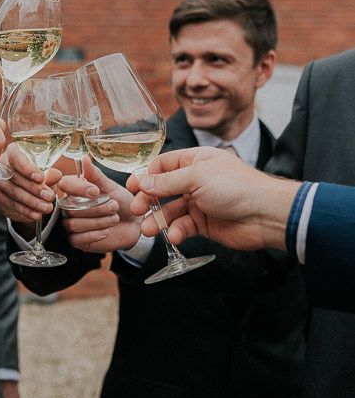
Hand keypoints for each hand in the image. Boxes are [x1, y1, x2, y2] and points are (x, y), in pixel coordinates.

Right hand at [0, 143, 61, 225]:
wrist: (27, 190)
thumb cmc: (36, 176)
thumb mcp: (46, 174)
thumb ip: (50, 174)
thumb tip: (56, 175)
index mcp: (13, 152)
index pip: (16, 157)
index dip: (27, 168)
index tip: (40, 178)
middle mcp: (2, 164)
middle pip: (15, 176)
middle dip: (34, 189)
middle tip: (49, 197)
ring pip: (14, 192)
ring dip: (32, 202)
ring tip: (46, 208)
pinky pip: (11, 204)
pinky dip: (25, 211)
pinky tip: (36, 214)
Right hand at [59, 158, 137, 252]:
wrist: (134, 225)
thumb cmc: (122, 203)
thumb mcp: (111, 188)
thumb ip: (96, 176)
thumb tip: (85, 158)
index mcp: (74, 189)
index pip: (64, 184)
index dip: (78, 188)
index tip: (96, 191)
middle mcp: (69, 206)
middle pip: (70, 207)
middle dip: (95, 208)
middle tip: (114, 207)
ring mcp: (71, 223)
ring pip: (73, 223)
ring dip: (97, 222)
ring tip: (114, 219)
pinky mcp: (76, 240)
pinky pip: (76, 238)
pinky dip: (94, 234)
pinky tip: (106, 231)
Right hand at [128, 147, 298, 251]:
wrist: (265, 215)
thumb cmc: (236, 187)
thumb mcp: (196, 177)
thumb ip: (166, 182)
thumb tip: (142, 182)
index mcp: (195, 161)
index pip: (162, 165)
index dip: (146, 176)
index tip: (131, 188)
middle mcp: (195, 180)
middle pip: (162, 189)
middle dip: (148, 200)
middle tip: (137, 210)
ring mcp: (199, 202)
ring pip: (170, 211)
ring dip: (158, 220)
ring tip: (149, 230)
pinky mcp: (204, 223)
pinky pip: (183, 227)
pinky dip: (177, 232)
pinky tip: (176, 236)